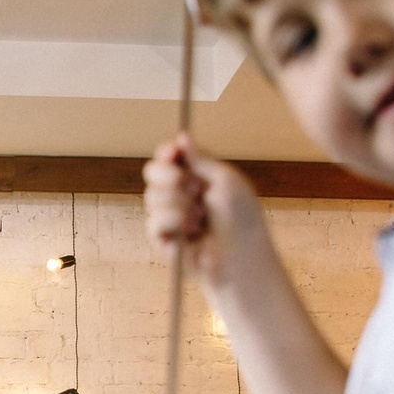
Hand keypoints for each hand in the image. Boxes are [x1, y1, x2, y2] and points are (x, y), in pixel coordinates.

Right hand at [144, 137, 273, 290]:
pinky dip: (173, 222)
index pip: (170, 158)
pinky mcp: (162, 240)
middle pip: (153, 172)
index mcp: (197, 178)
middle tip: (193, 187)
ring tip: (200, 217)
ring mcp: (169, 217)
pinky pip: (153, 221)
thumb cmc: (242, 221)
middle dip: (169, 176)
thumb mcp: (226, 181)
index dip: (167, 153)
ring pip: (152, 196)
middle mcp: (180, 195)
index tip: (172, 153)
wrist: (241, 258)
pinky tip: (191, 231)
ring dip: (178, 203)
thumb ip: (201, 159)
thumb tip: (182, 136)